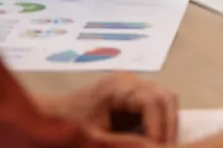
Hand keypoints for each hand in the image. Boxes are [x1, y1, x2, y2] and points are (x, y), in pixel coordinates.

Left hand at [36, 73, 178, 142]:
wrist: (53, 116)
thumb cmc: (69, 124)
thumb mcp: (96, 137)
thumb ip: (125, 142)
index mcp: (118, 87)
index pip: (152, 101)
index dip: (159, 127)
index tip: (159, 147)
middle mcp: (129, 81)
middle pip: (165, 97)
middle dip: (169, 125)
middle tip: (167, 147)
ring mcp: (133, 86)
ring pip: (165, 99)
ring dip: (167, 123)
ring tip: (162, 144)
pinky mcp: (133, 96)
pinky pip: (157, 105)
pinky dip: (160, 122)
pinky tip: (154, 140)